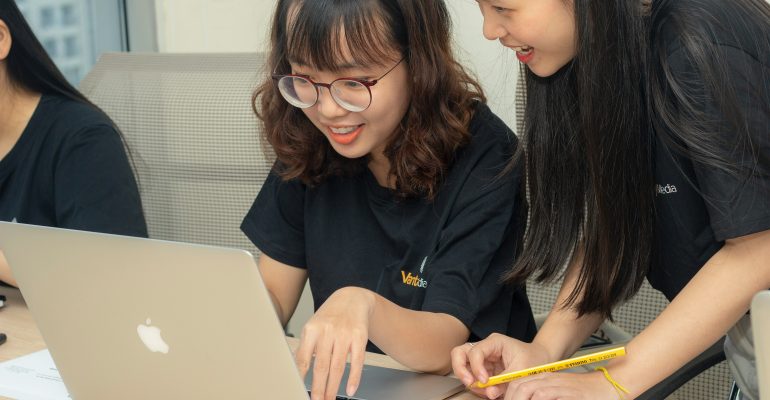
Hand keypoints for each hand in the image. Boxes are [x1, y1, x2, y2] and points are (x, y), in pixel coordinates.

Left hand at [295, 287, 374, 399]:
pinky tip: (350, 390)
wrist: (352, 298)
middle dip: (319, 388)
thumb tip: (297, 370)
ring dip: (333, 387)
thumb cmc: (330, 316)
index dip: (301, 377)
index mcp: (312, 329)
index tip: (298, 390)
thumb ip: (306, 347)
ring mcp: (345, 334)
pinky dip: (354, 378)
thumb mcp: (313, 327)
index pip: (304, 358)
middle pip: (322, 366)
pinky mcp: (360, 337)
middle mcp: (328, 331)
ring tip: (329, 399)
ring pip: (338, 366)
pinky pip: (357, 361)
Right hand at [450, 333, 551, 398]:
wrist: (541, 360)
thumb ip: (504, 381)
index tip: (484, 381)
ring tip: (486, 391)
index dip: (476, 367)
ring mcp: (483, 359)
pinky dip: (478, 387)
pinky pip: (473, 378)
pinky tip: (489, 391)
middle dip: (461, 370)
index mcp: (494, 342)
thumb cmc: (533, 358)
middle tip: (470, 383)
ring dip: (470, 381)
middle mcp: (485, 348)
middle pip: (460, 353)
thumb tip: (490, 392)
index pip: (475, 351)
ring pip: (463, 366)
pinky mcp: (484, 370)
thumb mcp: (522, 369)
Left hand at [502, 370, 620, 399]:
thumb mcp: (560, 394)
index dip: (509, 396)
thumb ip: (544, 396)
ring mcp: (556, 384)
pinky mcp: (565, 391)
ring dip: (520, 399)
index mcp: (544, 379)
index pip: (517, 385)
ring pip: (528, 389)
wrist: (609, 386)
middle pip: (519, 386)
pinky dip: (536, 399)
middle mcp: (548, 379)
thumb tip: (530, 398)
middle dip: (511, 399)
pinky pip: (544, 394)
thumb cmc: (586, 394)